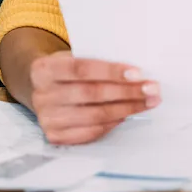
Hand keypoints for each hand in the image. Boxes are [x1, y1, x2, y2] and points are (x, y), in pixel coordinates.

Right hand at [28, 50, 159, 144]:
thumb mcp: (73, 56)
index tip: (138, 73)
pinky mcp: (54, 136)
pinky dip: (112, 123)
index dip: (111, 71)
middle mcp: (41, 95)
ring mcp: (47, 118)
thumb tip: (136, 72)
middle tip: (152, 89)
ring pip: (94, 115)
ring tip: (148, 102)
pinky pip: (90, 132)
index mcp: (44, 69)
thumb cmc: (66, 69)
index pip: (81, 69)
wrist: (39, 87)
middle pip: (91, 94)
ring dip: (126, 109)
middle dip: (127, 92)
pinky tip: (127, 115)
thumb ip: (97, 60)